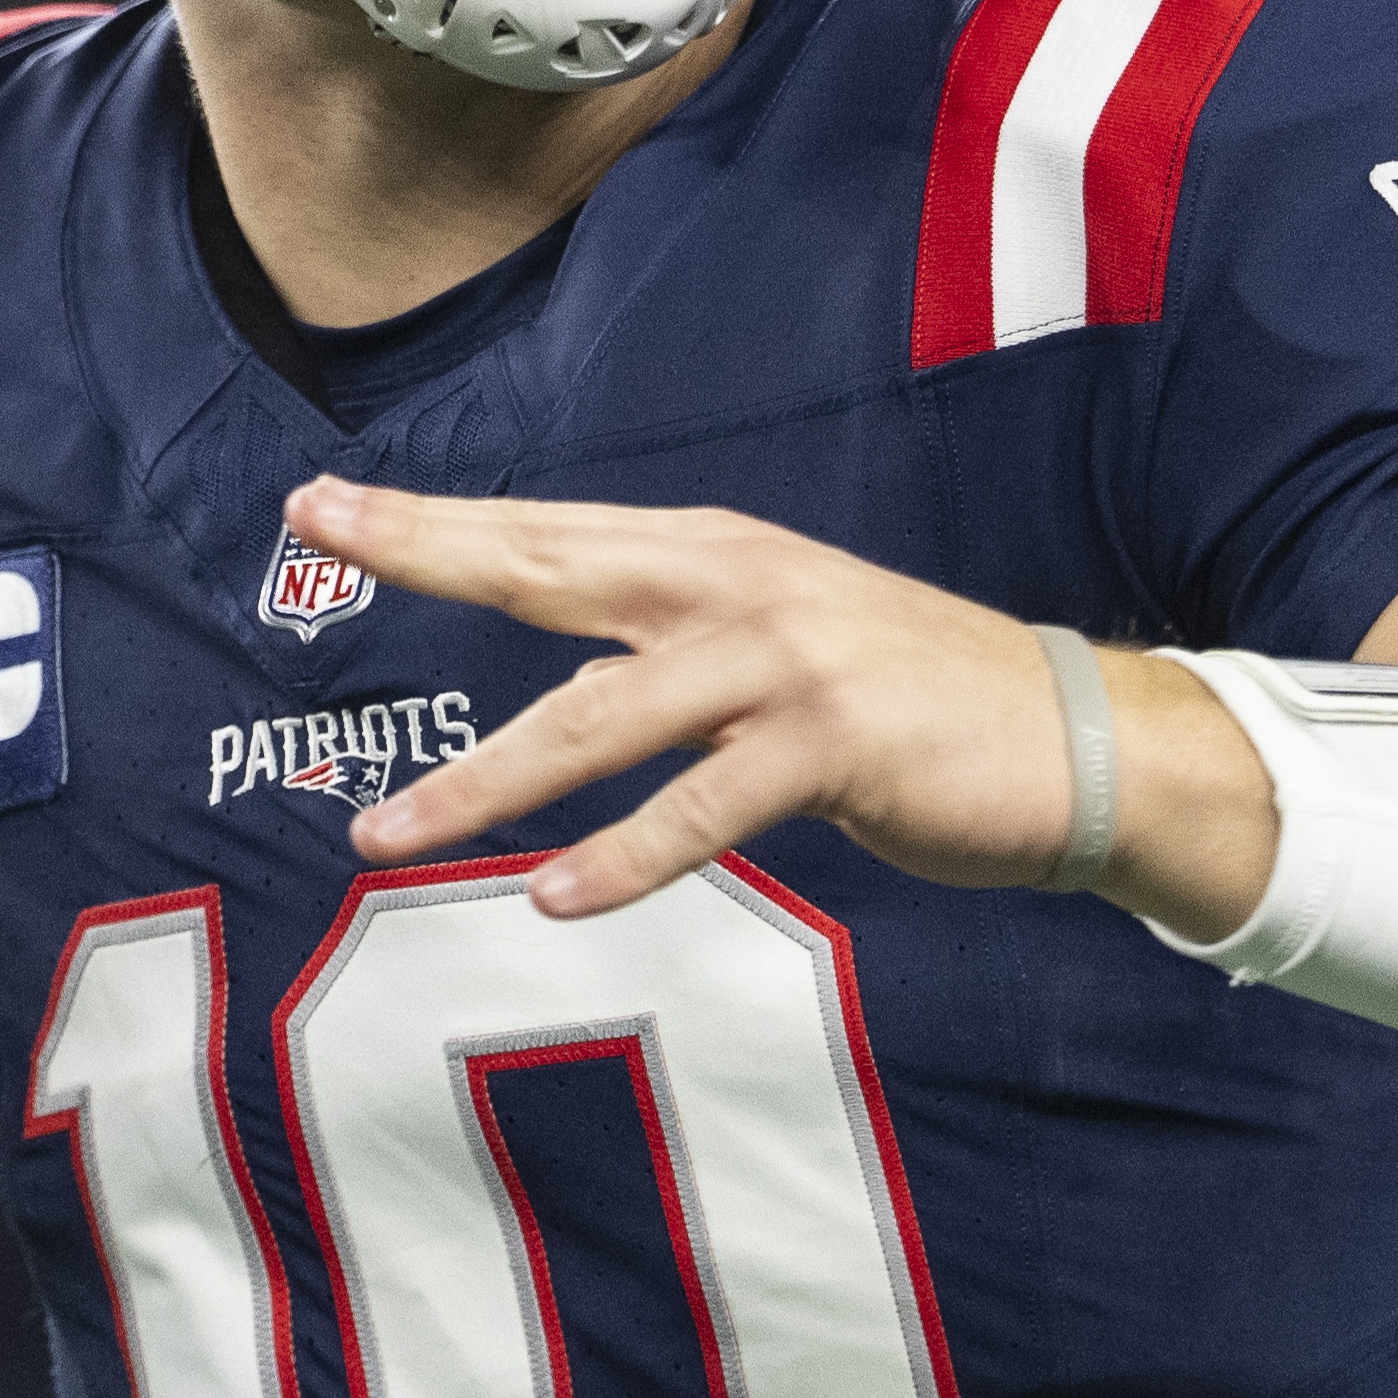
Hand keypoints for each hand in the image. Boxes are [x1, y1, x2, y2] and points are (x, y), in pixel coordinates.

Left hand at [305, 476, 1240, 920]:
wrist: (1080, 738)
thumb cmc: (915, 706)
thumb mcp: (780, 653)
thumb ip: (671, 662)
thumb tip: (565, 702)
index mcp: (717, 556)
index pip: (548, 532)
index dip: (435, 518)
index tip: (321, 501)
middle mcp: (737, 587)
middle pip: (549, 568)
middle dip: (427, 550)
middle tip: (316, 533)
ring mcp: (785, 660)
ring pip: (599, 715)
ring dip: (485, 782)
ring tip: (385, 833)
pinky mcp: (834, 742)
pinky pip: (704, 807)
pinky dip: (627, 855)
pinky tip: (555, 896)